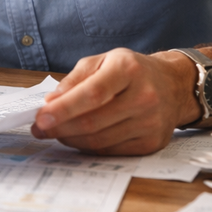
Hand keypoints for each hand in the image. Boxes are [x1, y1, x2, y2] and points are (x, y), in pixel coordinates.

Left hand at [31, 49, 200, 155]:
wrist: (172, 85)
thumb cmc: (131, 71)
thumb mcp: (103, 61)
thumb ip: (75, 79)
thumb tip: (51, 103)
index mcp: (128, 69)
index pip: (92, 94)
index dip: (64, 109)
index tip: (40, 117)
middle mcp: (144, 96)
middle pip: (93, 121)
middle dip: (60, 128)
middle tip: (39, 129)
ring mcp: (150, 122)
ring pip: (100, 140)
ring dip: (70, 139)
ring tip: (54, 133)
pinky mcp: (152, 143)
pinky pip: (111, 151)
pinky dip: (88, 147)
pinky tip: (76, 139)